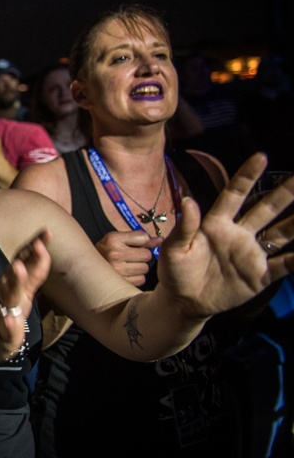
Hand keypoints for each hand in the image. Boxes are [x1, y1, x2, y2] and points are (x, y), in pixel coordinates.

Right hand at [0, 230, 51, 365]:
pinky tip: (9, 321)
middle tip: (38, 245)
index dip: (36, 247)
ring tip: (19, 270)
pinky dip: (7, 324)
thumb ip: (31, 275)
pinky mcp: (0, 332)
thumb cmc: (3, 316)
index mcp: (16, 285)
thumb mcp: (21, 294)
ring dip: (14, 283)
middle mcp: (7, 293)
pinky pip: (4, 328)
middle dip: (27, 260)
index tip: (47, 231)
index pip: (26, 262)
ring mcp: (1, 311)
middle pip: (17, 274)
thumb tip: (41, 249)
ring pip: (9, 296)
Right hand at [95, 231, 161, 286]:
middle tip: (130, 257)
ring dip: (140, 267)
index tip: (133, 245)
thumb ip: (139, 239)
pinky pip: (141, 279)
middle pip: (146, 255)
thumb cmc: (107, 251)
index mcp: (113, 239)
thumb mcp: (119, 240)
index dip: (142, 242)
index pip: (143, 238)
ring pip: (145, 268)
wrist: (88, 268)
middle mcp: (114, 254)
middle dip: (142, 256)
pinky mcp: (121, 282)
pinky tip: (127, 274)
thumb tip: (161, 240)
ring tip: (127, 266)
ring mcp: (117, 270)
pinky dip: (137, 277)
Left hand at [159, 153, 293, 317]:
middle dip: (284, 194)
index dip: (247, 175)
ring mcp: (251, 254)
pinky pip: (285, 265)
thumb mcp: (173, 248)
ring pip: (281, 233)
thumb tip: (189, 201)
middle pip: (266, 209)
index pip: (235, 194)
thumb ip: (184, 226)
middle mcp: (238, 234)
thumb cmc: (174, 271)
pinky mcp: (259, 275)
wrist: (183, 302)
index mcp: (216, 224)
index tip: (261, 156)